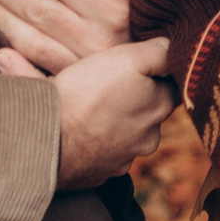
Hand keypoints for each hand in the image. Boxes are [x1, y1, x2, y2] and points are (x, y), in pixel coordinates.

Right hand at [0, 38, 173, 188]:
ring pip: (123, 131)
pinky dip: (92, 139)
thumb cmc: (87, 94)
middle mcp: (148, 138)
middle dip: (133, 95)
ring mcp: (122, 159)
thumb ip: (158, 51)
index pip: (171, 83)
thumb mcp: (128, 58)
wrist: (46, 141)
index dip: (156, 70)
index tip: (138, 62)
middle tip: (109, 80)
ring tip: (87, 102)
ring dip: (111, 118)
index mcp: (160, 108)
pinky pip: (100, 150)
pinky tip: (76, 125)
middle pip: (148, 108)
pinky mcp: (97, 173)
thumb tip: (174, 47)